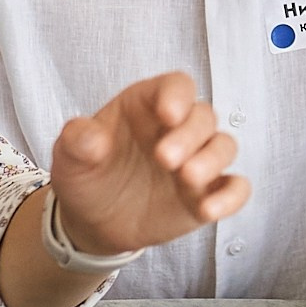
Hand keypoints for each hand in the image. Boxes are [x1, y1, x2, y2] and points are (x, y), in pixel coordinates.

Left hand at [47, 72, 250, 256]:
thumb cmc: (87, 174)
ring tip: (187, 179)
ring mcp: (196, 160)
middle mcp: (178, 129)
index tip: (167, 113)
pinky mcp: (207, 192)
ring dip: (212, 161)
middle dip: (190, 135)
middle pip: (204, 116)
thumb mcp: (70, 154)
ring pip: (224, 147)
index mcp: (148, 106)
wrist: (92, 220)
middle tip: (165, 159)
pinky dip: (230, 197)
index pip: (176, 85)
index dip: (177, 95)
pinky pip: (235, 188)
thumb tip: (89, 135)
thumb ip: (78, 139)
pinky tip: (208, 210)